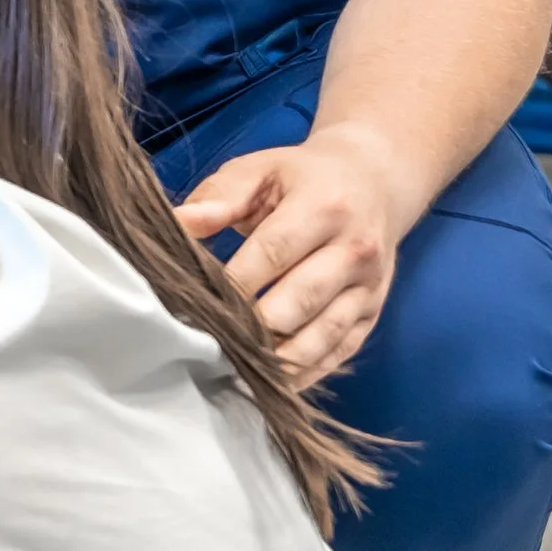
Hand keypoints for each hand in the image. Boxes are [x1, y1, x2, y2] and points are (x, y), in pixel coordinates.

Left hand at [174, 122, 405, 384]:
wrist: (375, 180)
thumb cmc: (301, 178)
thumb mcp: (260, 169)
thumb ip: (218, 197)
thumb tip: (176, 225)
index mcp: (324, 207)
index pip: (273, 252)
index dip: (233, 283)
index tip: (194, 304)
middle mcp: (355, 250)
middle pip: (298, 302)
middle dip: (251, 327)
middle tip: (208, 343)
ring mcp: (368, 288)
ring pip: (320, 337)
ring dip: (276, 360)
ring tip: (231, 368)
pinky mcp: (371, 315)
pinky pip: (337, 354)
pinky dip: (303, 373)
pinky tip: (268, 381)